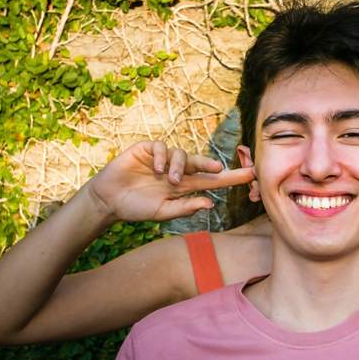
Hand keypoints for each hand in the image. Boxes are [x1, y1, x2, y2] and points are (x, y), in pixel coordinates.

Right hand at [84, 140, 255, 222]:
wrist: (108, 200)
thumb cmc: (136, 208)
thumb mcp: (162, 212)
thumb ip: (184, 208)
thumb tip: (210, 204)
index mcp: (184, 187)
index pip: (212, 182)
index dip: (230, 178)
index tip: (250, 176)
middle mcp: (177, 170)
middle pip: (201, 164)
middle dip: (210, 165)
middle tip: (217, 169)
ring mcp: (162, 159)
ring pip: (181, 154)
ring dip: (178, 167)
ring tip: (169, 180)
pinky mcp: (147, 150)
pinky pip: (161, 147)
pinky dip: (161, 157)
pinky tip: (156, 169)